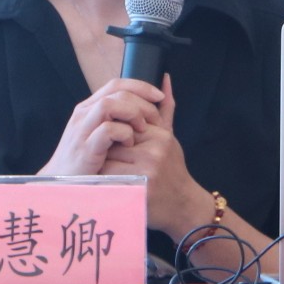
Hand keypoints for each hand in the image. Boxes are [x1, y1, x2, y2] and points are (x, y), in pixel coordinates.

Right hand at [38, 77, 164, 176]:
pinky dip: (123, 134)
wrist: (62, 186)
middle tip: (156, 119)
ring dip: (132, 113)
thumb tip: (156, 98)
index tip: (159, 96)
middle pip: (117, 92)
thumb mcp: (108, 136)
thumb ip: (127, 118)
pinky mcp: (85, 149)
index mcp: (89, 109)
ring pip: (109, 105)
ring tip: (143, 129)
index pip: (116, 84)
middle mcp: (83, 114)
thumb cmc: (90, 162)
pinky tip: (130, 144)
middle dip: (142, 102)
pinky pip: (107, 130)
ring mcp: (82, 130)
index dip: (140, 86)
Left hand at [101, 76, 207, 234]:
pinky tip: (106, 183)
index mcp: (161, 134)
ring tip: (104, 171)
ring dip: (101, 164)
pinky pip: (110, 177)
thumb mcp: (170, 138)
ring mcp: (149, 168)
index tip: (112, 145)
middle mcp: (156, 148)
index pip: (123, 122)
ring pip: (108, 157)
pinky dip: (103, 180)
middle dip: (105, 148)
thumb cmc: (173, 170)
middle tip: (103, 158)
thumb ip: (165, 109)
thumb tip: (164, 78)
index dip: (113, 134)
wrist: (183, 206)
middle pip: (113, 138)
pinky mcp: (140, 186)